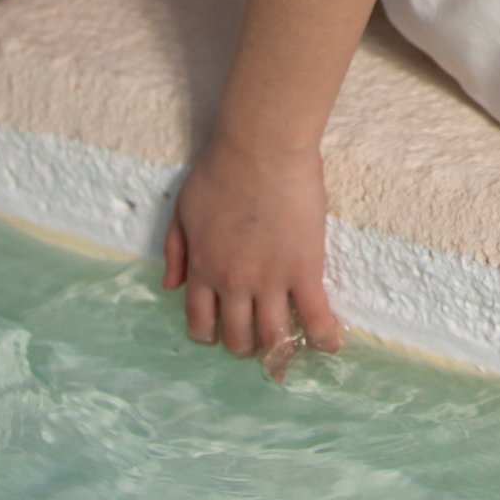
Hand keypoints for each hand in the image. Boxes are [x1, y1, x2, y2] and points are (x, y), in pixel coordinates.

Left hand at [162, 136, 342, 373]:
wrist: (261, 148)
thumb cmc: (221, 169)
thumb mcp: (183, 208)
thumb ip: (175, 249)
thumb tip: (170, 286)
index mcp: (204, 268)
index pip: (200, 320)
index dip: (209, 334)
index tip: (218, 334)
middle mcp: (234, 283)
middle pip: (237, 335)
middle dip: (243, 346)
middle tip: (254, 342)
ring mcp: (271, 279)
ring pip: (273, 336)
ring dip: (278, 350)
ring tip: (288, 351)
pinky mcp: (304, 269)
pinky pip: (315, 315)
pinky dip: (322, 336)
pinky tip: (330, 345)